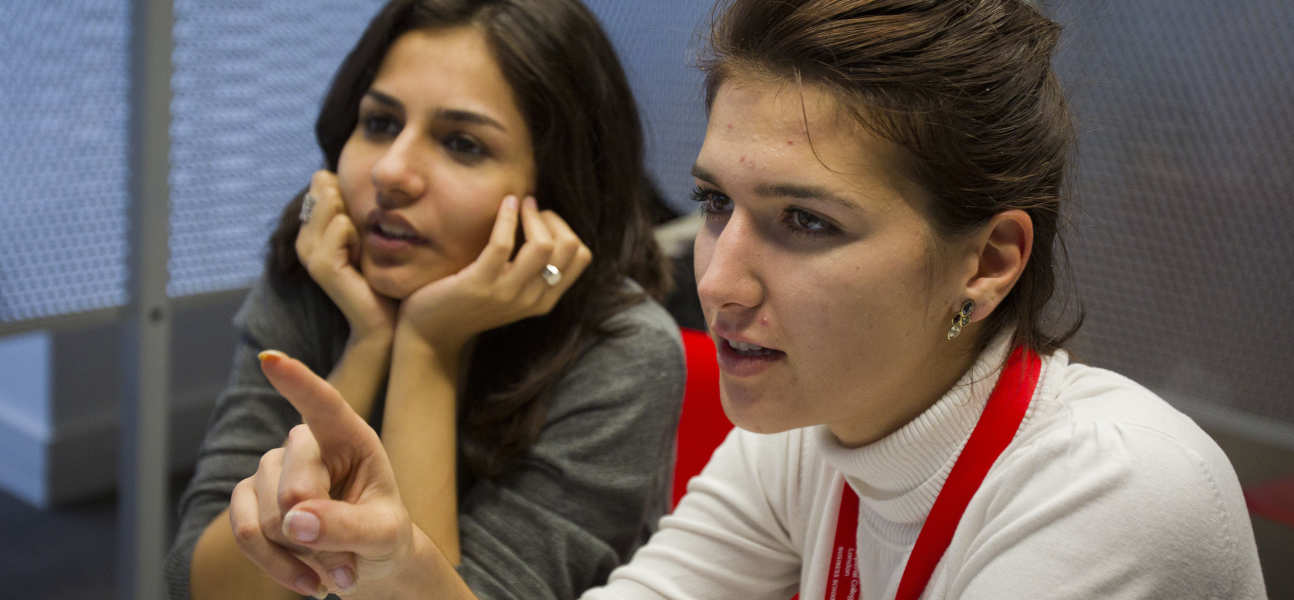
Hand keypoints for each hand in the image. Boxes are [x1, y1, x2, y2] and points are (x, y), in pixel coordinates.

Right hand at [230, 350, 418, 597]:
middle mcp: (306, 444)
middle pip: (294, 487)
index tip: (271, 360)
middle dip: (320, 534)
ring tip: (338, 572)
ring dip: (303, 557)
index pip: (323, 404)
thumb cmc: (382, 536)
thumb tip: (293, 520)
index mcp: (350, 437)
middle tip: (351, 565)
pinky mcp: (247, 498)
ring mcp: (271, 468)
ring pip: (269, 517)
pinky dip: (277, 566)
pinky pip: (246, 533)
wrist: (365, 565)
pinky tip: (309, 585)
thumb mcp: (383, 535)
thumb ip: (347, 526)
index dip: (297, 381)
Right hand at [296, 170, 396, 344]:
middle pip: (325, 187)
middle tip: (364, 240)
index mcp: (312, 228)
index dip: (350, 194)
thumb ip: (353, 203)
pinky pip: (341, 224)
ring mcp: (308, 251)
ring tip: (362, 249)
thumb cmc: (382, 272)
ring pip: (331, 201)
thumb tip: (338, 170)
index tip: (362, 227)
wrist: (386, 318)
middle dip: (353, 204)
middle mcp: (304, 238)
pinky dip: (358, 236)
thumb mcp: (367, 230)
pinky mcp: (321, 263)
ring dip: (357, 220)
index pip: (323, 181)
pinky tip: (361, 259)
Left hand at [397, 195, 591, 353]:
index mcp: (545, 301)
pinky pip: (502, 244)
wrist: (431, 333)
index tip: (542, 220)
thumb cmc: (468, 304)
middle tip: (530, 209)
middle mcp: (531, 300)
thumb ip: (530, 272)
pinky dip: (506, 217)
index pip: (581, 256)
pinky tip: (505, 204)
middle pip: (568, 247)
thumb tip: (546, 226)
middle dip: (552, 218)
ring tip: (519, 203)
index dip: (565, 228)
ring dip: (533, 216)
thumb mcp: (510, 291)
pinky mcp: (479, 285)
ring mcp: (506, 294)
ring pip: (543, 246)